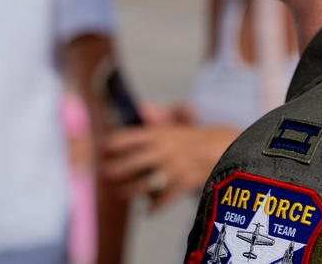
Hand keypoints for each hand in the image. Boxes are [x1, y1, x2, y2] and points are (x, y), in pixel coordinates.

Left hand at [100, 123, 238, 210]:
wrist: (220, 149)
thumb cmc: (188, 141)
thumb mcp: (171, 128)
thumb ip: (153, 122)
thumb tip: (138, 111)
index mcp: (159, 134)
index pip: (131, 137)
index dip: (114, 143)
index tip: (101, 149)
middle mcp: (164, 150)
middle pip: (133, 162)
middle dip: (116, 170)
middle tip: (102, 176)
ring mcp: (174, 168)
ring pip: (146, 183)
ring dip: (130, 191)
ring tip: (118, 196)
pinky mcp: (184, 183)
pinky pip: (166, 199)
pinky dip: (156, 207)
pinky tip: (148, 212)